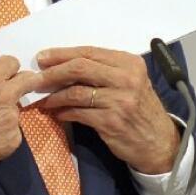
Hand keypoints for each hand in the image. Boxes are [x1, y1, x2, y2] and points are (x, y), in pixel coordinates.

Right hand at [0, 56, 44, 181]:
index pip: (12, 62)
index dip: (7, 69)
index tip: (4, 75)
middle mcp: (6, 94)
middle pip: (30, 80)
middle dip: (24, 83)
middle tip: (14, 92)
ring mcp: (12, 118)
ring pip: (16, 110)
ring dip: (6, 114)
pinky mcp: (14, 139)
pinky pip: (13, 133)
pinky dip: (3, 135)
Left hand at [34, 46, 178, 173]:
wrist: (159, 142)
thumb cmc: (141, 109)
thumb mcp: (130, 82)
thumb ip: (105, 71)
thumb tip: (65, 65)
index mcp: (130, 63)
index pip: (90, 52)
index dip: (62, 54)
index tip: (43, 58)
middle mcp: (127, 78)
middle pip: (80, 67)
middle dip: (53, 72)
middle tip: (36, 78)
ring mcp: (120, 100)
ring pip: (76, 92)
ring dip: (55, 96)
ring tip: (44, 99)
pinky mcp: (112, 121)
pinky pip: (78, 113)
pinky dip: (64, 112)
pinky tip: (57, 113)